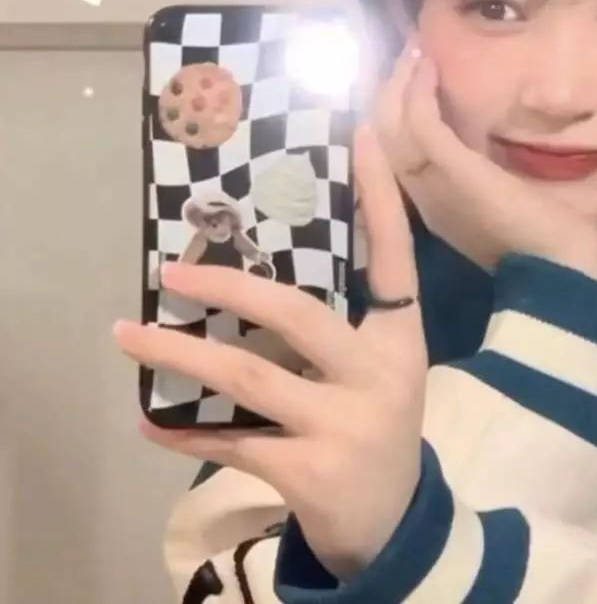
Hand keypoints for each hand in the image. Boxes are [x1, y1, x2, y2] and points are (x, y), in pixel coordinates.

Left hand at [115, 126, 426, 577]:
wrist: (400, 526)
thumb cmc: (380, 428)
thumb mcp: (377, 371)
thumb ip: (334, 331)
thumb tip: (250, 283)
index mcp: (401, 339)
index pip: (394, 256)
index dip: (379, 197)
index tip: (358, 137)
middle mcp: (379, 373)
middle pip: (296, 313)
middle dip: (229, 287)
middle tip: (170, 271)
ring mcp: (345, 424)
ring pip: (248, 376)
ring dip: (180, 354)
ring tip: (127, 335)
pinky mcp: (310, 472)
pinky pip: (232, 442)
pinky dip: (186, 431)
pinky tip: (149, 419)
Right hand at [375, 45, 596, 284]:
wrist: (560, 270)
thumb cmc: (542, 241)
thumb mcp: (499, 204)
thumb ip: (480, 179)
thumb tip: (485, 148)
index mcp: (431, 205)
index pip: (393, 154)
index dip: (393, 115)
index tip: (406, 79)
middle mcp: (420, 194)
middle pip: (382, 135)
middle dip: (388, 92)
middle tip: (404, 55)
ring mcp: (431, 183)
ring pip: (390, 125)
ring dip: (398, 84)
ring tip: (411, 52)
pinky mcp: (451, 169)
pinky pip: (420, 123)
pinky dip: (417, 92)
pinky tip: (426, 65)